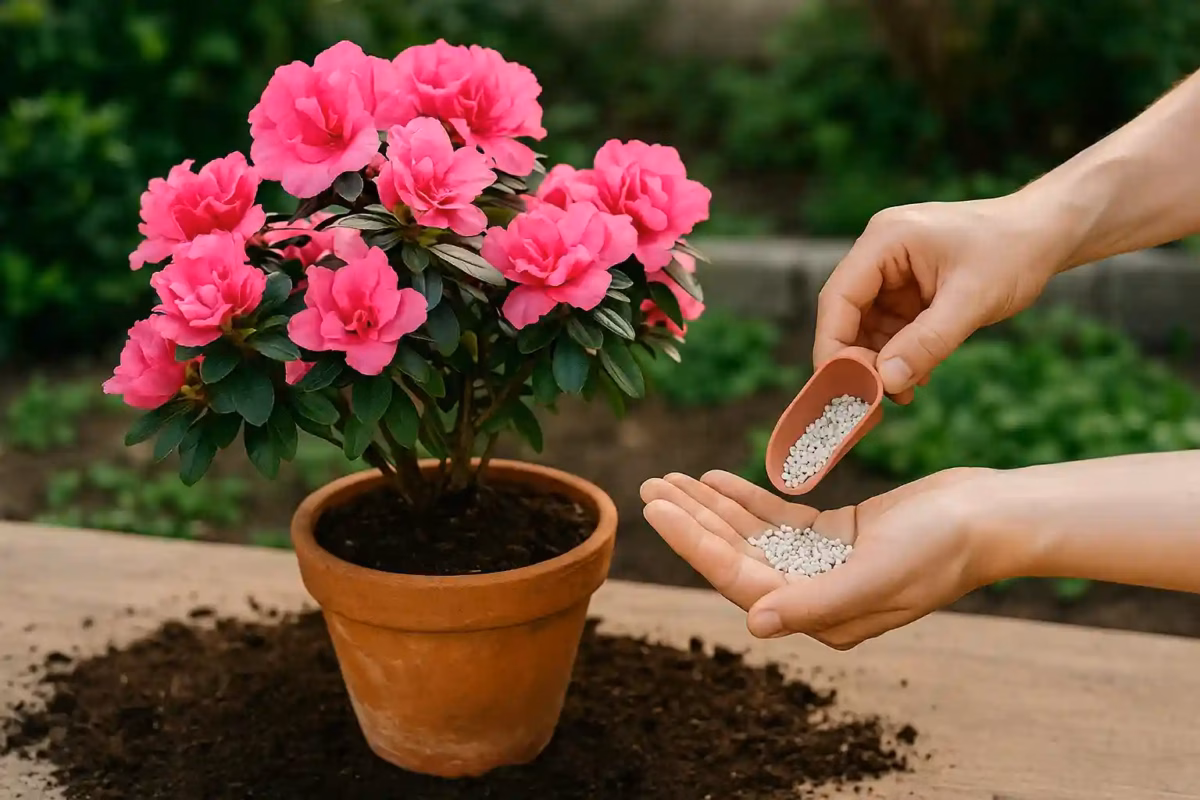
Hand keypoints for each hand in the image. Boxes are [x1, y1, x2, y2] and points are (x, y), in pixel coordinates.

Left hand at [640, 468, 1010, 648]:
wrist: (991, 517)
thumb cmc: (944, 547)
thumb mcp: (878, 574)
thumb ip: (815, 602)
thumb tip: (755, 623)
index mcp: (820, 615)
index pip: (740, 578)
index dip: (694, 544)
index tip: (657, 509)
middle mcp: (815, 595)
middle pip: (737, 555)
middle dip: (692, 521)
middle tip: (651, 486)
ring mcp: (824, 564)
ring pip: (752, 534)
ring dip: (711, 507)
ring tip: (672, 478)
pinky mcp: (837, 535)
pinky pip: (778, 517)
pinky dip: (746, 499)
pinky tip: (714, 477)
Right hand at [815, 196, 1066, 401]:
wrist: (1047, 233)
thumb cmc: (1014, 252)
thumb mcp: (972, 301)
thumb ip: (926, 343)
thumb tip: (886, 382)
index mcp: (886, 240)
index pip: (839, 298)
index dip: (833, 345)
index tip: (840, 387)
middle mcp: (881, 252)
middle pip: (847, 314)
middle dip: (858, 358)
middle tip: (873, 397)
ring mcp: (894, 270)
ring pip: (867, 325)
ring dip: (880, 361)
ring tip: (904, 392)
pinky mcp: (909, 288)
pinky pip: (891, 327)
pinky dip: (899, 354)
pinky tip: (918, 375)